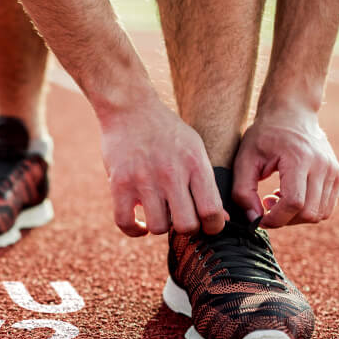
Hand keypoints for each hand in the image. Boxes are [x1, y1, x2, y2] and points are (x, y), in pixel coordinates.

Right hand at [100, 98, 226, 236]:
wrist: (130, 108)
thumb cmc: (166, 132)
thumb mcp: (194, 150)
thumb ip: (206, 184)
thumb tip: (219, 219)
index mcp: (194, 165)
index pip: (211, 211)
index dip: (213, 227)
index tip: (207, 225)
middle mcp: (171, 174)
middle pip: (186, 225)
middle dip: (187, 229)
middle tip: (182, 219)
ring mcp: (143, 180)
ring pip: (158, 227)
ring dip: (160, 225)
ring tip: (159, 214)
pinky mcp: (119, 184)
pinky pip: (126, 223)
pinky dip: (135, 229)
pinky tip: (140, 223)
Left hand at [232, 104, 338, 227]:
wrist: (292, 112)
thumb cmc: (264, 135)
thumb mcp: (244, 160)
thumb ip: (243, 192)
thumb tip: (254, 219)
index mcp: (300, 160)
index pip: (294, 203)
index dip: (275, 218)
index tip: (259, 217)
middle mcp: (322, 166)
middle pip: (309, 213)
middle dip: (284, 219)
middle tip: (266, 204)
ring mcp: (333, 171)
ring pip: (320, 214)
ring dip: (296, 216)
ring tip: (277, 198)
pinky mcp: (337, 175)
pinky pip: (326, 207)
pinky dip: (307, 210)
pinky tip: (290, 195)